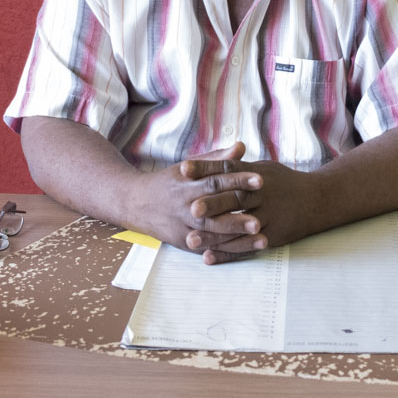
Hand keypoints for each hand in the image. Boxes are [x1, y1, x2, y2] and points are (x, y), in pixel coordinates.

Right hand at [131, 143, 263, 250]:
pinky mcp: (183, 243)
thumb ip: (216, 159)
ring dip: (236, 238)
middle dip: (237, 218)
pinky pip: (207, 248)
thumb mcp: (189, 167)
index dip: (237, 180)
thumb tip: (241, 146)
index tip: (260, 180)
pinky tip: (246, 251)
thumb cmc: (169, 182)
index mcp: (187, 184)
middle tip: (260, 220)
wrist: (136, 203)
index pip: (215, 181)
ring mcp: (183, 227)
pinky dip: (226, 251)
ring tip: (261, 239)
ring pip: (211, 234)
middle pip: (213, 213)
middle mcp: (184, 207)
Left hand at [185, 160, 319, 264]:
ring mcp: (269, 216)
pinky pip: (247, 246)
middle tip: (190, 209)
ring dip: (214, 235)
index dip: (207, 167)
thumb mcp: (264, 168)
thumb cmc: (285, 183)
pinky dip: (227, 254)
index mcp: (257, 174)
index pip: (229, 168)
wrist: (318, 200)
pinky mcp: (273, 236)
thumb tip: (217, 154)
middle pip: (235, 198)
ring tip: (191, 240)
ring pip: (239, 226)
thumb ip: (241, 164)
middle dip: (213, 204)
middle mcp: (263, 194)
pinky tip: (208, 257)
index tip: (184, 168)